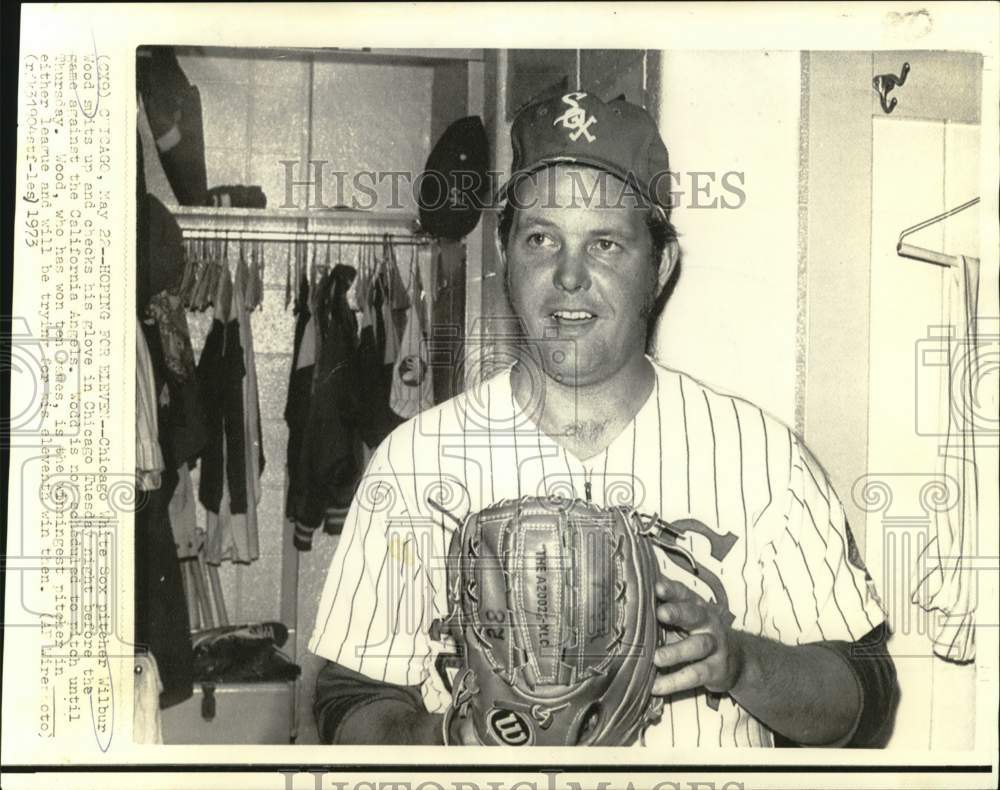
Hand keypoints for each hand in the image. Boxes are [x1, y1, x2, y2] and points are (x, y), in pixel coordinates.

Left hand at [652, 578, 744, 696]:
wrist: (736, 660)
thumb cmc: (697, 633)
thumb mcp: (685, 618)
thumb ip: (664, 607)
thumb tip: (633, 590)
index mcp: (696, 606)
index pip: (684, 594)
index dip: (672, 590)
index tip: (657, 587)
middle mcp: (708, 623)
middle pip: (694, 615)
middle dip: (678, 613)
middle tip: (660, 613)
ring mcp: (715, 646)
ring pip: (697, 646)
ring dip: (675, 652)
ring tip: (656, 658)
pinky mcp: (715, 670)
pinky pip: (694, 675)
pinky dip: (674, 681)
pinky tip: (656, 686)